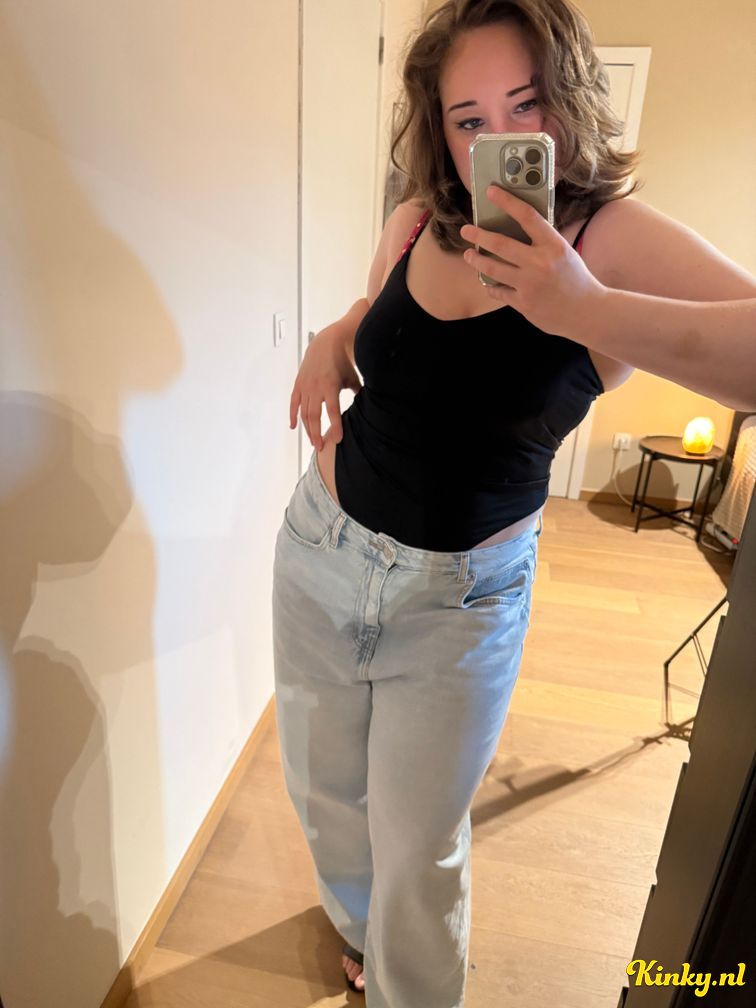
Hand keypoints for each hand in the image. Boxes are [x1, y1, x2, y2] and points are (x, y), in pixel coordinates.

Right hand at [289, 324, 361, 451]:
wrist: (326, 343)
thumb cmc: (343, 362)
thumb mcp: (353, 378)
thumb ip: (359, 394)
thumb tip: (370, 410)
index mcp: (330, 386)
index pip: (332, 411)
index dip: (335, 425)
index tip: (337, 439)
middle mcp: (315, 387)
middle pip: (314, 416)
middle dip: (316, 433)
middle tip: (320, 448)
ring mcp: (305, 386)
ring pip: (303, 412)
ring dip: (307, 429)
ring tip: (313, 442)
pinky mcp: (298, 384)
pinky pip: (294, 403)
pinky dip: (293, 415)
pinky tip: (294, 427)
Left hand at [459, 185, 606, 335]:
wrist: (587, 312)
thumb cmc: (576, 279)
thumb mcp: (564, 253)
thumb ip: (543, 243)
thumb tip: (516, 229)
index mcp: (554, 245)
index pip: (527, 216)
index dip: (507, 201)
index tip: (491, 192)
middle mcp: (540, 263)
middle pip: (501, 244)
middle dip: (479, 235)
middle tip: (465, 230)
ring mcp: (530, 285)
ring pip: (492, 269)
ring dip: (476, 260)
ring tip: (468, 255)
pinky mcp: (524, 304)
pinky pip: (499, 292)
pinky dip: (492, 286)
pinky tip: (488, 282)